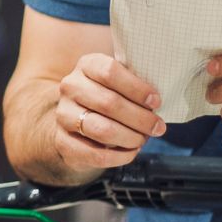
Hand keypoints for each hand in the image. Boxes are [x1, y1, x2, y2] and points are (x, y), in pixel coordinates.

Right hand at [53, 53, 166, 172]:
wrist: (77, 119)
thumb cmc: (108, 96)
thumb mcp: (119, 81)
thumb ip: (135, 84)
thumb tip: (157, 102)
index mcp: (87, 65)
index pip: (110, 72)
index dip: (137, 88)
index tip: (156, 101)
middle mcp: (71, 87)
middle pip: (108, 103)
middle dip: (140, 118)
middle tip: (158, 127)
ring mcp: (63, 114)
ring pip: (101, 129)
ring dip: (130, 137)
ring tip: (143, 140)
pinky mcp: (62, 141)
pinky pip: (94, 154)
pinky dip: (119, 156)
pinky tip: (131, 152)